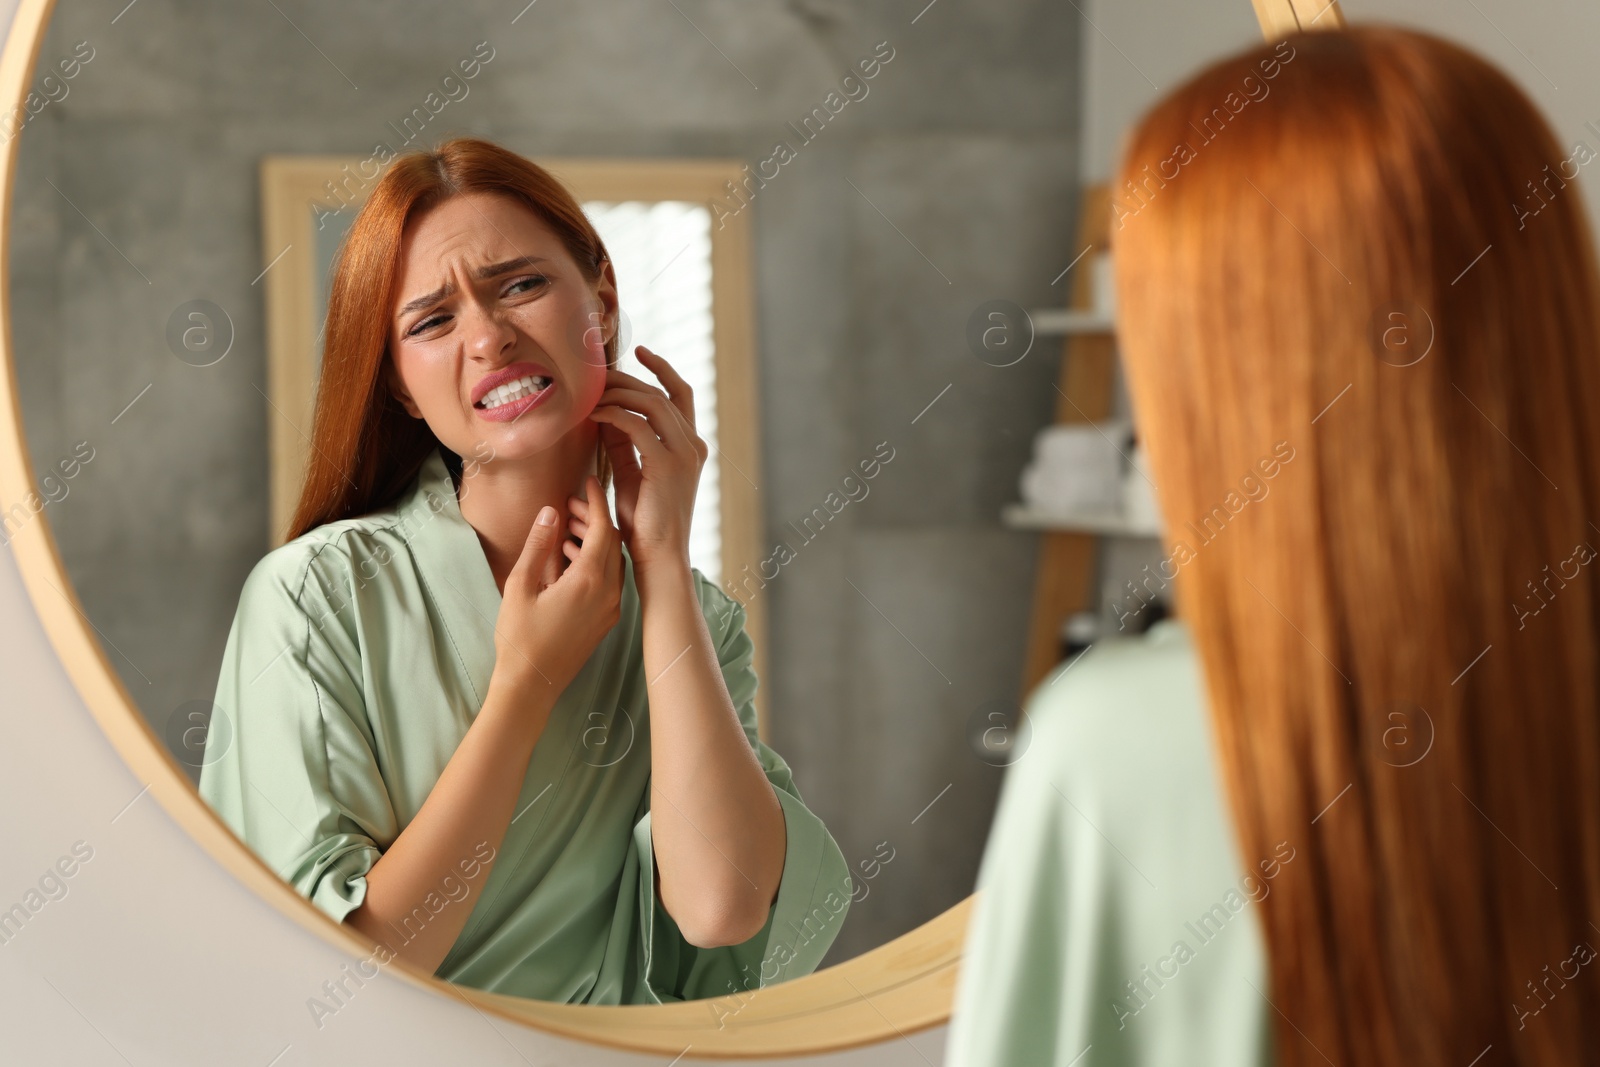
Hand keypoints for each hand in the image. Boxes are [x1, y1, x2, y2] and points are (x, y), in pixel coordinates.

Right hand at [491, 474, 623, 697]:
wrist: (532, 685)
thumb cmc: (520, 637)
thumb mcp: (521, 585)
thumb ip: (538, 545)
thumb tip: (550, 512)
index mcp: (590, 581)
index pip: (604, 528)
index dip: (598, 501)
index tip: (590, 481)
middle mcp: (608, 593)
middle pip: (612, 542)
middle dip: (594, 518)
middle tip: (569, 504)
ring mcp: (610, 608)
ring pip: (612, 561)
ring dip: (593, 540)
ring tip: (565, 528)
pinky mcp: (605, 620)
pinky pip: (608, 580)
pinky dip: (594, 562)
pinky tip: (568, 558)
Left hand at [587, 346, 707, 573]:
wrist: (659, 555)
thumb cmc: (644, 521)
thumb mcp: (633, 473)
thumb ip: (624, 444)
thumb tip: (606, 414)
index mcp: (690, 446)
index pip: (680, 394)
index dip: (662, 369)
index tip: (639, 351)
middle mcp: (693, 445)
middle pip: (661, 393)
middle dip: (627, 379)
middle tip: (598, 375)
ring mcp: (684, 453)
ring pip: (651, 402)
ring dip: (619, 392)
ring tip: (592, 393)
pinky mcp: (667, 464)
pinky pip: (637, 424)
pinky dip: (614, 414)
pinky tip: (595, 414)